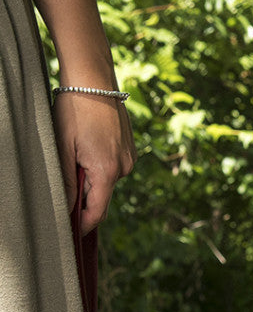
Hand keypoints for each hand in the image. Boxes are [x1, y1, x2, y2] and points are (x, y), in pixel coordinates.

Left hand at [52, 90, 135, 233]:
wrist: (94, 79)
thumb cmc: (74, 109)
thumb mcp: (62, 145)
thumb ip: (66, 180)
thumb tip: (66, 207)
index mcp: (106, 171)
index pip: (97, 211)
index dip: (83, 224)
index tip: (72, 232)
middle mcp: (123, 169)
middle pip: (102, 196)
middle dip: (84, 195)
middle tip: (65, 178)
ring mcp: (129, 159)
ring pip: (106, 180)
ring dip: (91, 176)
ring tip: (76, 150)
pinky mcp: (130, 150)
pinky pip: (113, 166)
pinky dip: (100, 164)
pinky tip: (89, 143)